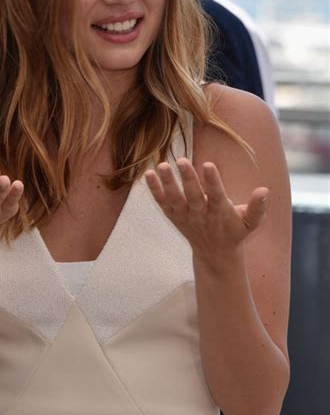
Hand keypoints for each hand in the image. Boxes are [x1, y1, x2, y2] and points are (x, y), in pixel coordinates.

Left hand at [145, 158, 268, 262]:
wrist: (214, 254)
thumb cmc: (234, 232)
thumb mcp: (250, 223)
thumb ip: (258, 208)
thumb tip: (265, 190)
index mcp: (220, 213)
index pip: (217, 196)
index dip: (213, 181)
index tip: (208, 165)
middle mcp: (200, 215)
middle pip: (193, 196)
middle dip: (187, 178)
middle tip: (181, 160)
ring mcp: (184, 216)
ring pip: (174, 199)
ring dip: (167, 183)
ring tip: (162, 165)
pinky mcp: (173, 216)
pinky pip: (162, 202)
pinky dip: (154, 189)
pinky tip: (148, 174)